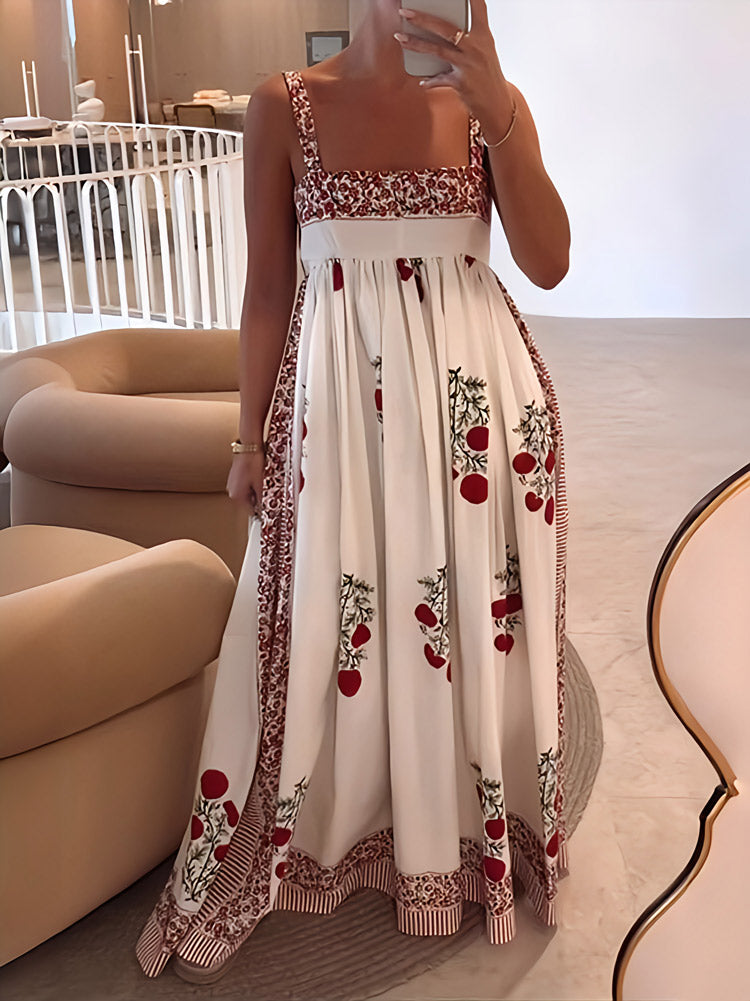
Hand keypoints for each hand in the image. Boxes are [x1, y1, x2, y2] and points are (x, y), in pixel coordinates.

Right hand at [226, 451, 264, 513]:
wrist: (248, 448)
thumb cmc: (253, 463)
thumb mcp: (260, 484)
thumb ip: (260, 498)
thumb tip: (261, 506)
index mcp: (237, 495)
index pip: (248, 510)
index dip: (258, 510)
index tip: (264, 509)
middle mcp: (231, 491)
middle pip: (246, 502)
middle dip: (255, 500)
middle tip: (263, 492)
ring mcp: (231, 484)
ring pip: (244, 494)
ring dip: (252, 492)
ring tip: (259, 483)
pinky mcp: (233, 477)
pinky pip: (242, 487)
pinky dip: (249, 485)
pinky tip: (255, 479)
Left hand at [396, 0, 514, 141]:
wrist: (497, 104)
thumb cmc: (487, 75)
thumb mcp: (484, 51)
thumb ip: (468, 37)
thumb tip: (441, 27)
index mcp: (484, 35)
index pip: (478, 7)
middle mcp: (477, 47)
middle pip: (446, 28)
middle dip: (423, 19)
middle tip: (405, 13)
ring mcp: (468, 65)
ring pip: (437, 50)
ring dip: (416, 44)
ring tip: (400, 38)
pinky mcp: (461, 83)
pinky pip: (439, 79)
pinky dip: (430, 80)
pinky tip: (423, 81)